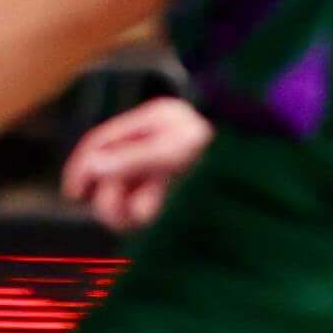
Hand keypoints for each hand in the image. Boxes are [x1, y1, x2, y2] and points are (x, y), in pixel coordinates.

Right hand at [61, 96, 212, 231]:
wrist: (258, 158)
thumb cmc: (223, 147)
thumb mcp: (175, 148)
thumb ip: (134, 157)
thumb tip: (94, 167)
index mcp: (148, 122)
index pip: (100, 141)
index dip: (82, 166)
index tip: (74, 192)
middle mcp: (149, 142)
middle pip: (107, 170)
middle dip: (108, 192)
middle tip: (119, 211)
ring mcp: (159, 164)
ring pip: (122, 190)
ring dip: (127, 205)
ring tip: (146, 210)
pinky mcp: (170, 186)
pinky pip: (141, 203)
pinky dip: (143, 210)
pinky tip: (158, 209)